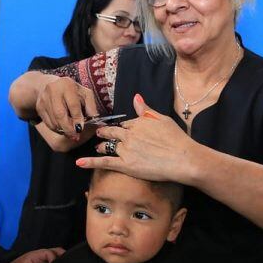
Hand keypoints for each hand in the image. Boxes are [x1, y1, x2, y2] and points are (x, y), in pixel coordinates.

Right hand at [36, 76, 98, 140]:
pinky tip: (63, 128)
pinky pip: (48, 123)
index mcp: (67, 85)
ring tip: (71, 133)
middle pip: (60, 114)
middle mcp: (53, 90)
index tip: (81, 128)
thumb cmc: (72, 91)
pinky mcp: (39, 107)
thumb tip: (95, 120)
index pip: (73, 105)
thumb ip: (91, 106)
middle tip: (75, 137)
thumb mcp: (85, 94)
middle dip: (68, 128)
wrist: (50, 85)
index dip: (77, 118)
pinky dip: (57, 129)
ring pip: (54, 121)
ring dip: (63, 130)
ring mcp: (44, 99)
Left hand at [75, 94, 196, 182]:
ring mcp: (126, 149)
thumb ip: (146, 110)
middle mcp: (129, 135)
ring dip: (100, 146)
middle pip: (112, 133)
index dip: (123, 128)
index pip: (125, 124)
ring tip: (96, 147)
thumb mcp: (162, 119)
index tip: (121, 130)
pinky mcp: (125, 164)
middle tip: (98, 132)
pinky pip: (104, 162)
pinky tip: (79, 163)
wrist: (183, 158)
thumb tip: (136, 97)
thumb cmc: (177, 139)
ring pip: (107, 146)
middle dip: (104, 132)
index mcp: (138, 123)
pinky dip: (90, 162)